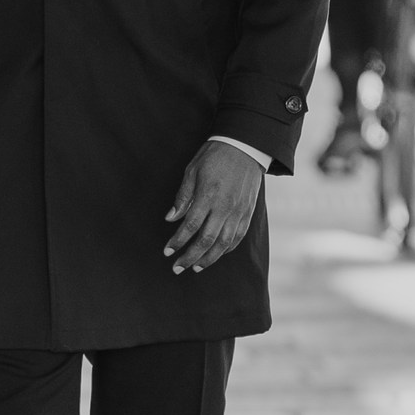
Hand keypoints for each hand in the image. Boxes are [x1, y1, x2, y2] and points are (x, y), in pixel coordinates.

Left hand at [163, 141, 263, 275]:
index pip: (190, 226)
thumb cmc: (215, 156)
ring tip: (195, 267)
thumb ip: (182, 196)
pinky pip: (238, 237)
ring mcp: (238, 212)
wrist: (245, 147)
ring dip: (208, 259)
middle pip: (206, 240)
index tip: (167, 251)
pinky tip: (216, 255)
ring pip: (223, 243)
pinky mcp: (248, 213)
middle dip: (190, 257)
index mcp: (208, 195)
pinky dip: (226, 249)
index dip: (177, 241)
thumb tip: (170, 218)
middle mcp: (225, 207)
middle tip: (177, 268)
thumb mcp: (192, 170)